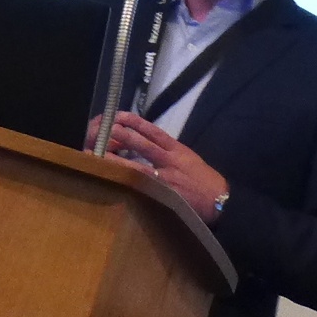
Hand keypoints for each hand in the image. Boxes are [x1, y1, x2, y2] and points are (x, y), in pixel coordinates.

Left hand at [109, 113, 229, 221]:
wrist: (219, 200)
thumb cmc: (203, 179)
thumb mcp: (189, 158)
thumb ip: (169, 151)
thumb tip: (146, 144)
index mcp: (177, 149)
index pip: (153, 131)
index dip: (135, 122)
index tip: (119, 116)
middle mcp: (169, 160)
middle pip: (141, 144)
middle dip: (121, 137)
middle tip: (102, 131)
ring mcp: (165, 178)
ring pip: (136, 166)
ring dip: (116, 160)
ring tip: (97, 154)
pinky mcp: (162, 195)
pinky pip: (141, 188)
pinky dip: (126, 183)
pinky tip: (112, 179)